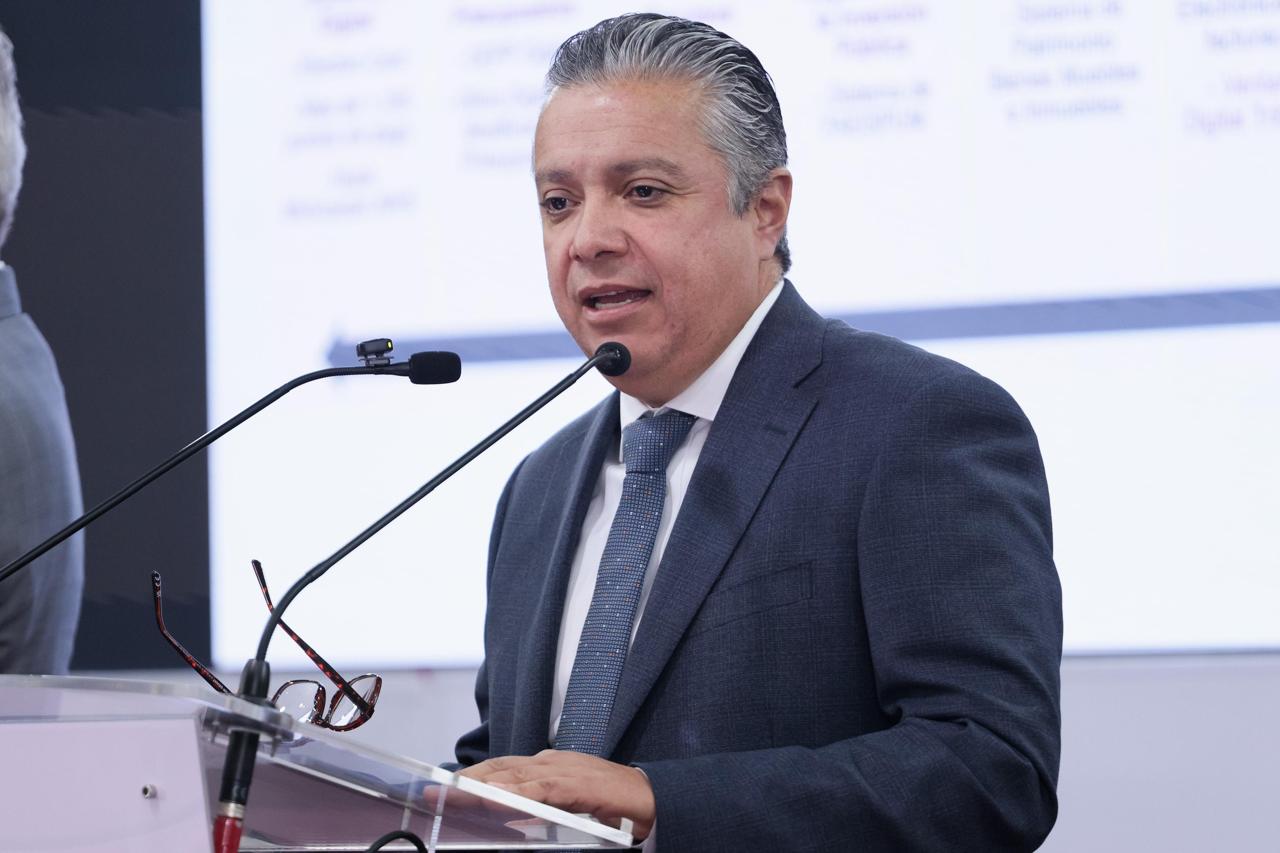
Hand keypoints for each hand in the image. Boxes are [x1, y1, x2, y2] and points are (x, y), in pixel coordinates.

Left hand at [459, 750, 654, 839]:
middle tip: (435, 792)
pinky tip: (498, 799)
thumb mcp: (566, 800)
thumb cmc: (609, 798)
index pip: (499, 768)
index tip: (443, 786)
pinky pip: (541, 790)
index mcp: (546, 765)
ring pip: (514, 777)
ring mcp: (563, 771)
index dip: (470, 776)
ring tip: (455, 794)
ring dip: (481, 786)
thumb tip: (510, 812)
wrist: (648, 795)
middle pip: (498, 769)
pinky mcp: (577, 785)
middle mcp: (550, 762)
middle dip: (464, 780)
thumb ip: (539, 801)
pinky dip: (517, 794)